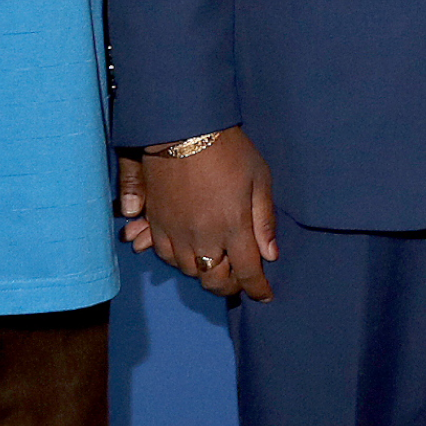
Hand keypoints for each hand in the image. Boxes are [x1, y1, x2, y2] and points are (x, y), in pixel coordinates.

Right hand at [130, 130, 281, 301]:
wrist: (182, 130)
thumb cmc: (229, 151)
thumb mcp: (260, 180)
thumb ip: (264, 220)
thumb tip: (270, 254)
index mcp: (233, 227)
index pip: (247, 272)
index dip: (258, 289)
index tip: (265, 295)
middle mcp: (203, 237)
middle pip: (214, 279)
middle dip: (230, 286)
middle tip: (240, 280)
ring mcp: (176, 231)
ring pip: (188, 270)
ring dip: (205, 271)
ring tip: (218, 261)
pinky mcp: (155, 222)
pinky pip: (165, 255)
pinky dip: (180, 259)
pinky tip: (191, 250)